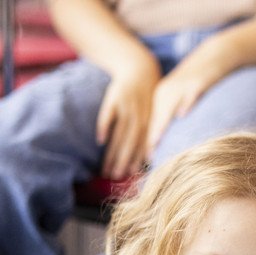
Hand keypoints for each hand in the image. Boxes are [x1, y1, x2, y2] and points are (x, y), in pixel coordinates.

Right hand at [97, 62, 160, 179]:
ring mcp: (127, 107)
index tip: (128, 176)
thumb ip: (146, 134)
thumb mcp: (150, 114)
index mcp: (149, 122)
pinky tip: (100, 140)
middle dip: (123, 161)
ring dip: (113, 151)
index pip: (142, 145)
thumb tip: (144, 159)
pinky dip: (105, 126)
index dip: (135, 160)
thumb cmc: (144, 97)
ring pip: (120, 133)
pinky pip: (109, 114)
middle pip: (131, 142)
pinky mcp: (114, 98)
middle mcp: (140, 116)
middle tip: (114, 177)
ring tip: (105, 167)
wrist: (139, 69)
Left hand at [145, 51, 224, 153]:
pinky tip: (182, 114)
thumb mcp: (182, 97)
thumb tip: (170, 138)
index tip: (142, 159)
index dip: (146, 140)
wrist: (215, 55)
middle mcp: (167, 91)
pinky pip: (190, 94)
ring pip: (168, 108)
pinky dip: (185, 103)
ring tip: (155, 142)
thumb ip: (174, 113)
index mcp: (162, 96)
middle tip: (145, 158)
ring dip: (161, 125)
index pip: (150, 121)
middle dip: (150, 138)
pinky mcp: (197, 82)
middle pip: (155, 118)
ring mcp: (181, 87)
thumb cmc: (199, 80)